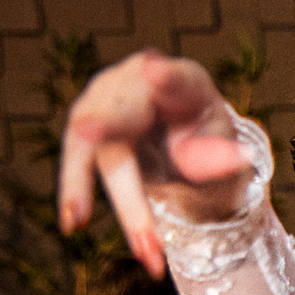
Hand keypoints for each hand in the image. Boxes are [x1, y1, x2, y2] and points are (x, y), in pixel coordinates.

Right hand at [57, 49, 255, 276]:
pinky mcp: (85, 120)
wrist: (181, 142)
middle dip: (106, 125)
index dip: (165, 76)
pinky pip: (76, 157)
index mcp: (185, 82)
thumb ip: (217, 155)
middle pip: (124, 111)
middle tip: (89, 130)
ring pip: (90, 139)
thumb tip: (220, 159)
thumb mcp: (221, 149)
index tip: (155, 71)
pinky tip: (73, 222)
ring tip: (79, 221)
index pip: (176, 79)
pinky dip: (74, 190)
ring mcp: (106, 97)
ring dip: (84, 183)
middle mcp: (138, 80)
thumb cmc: (205, 139)